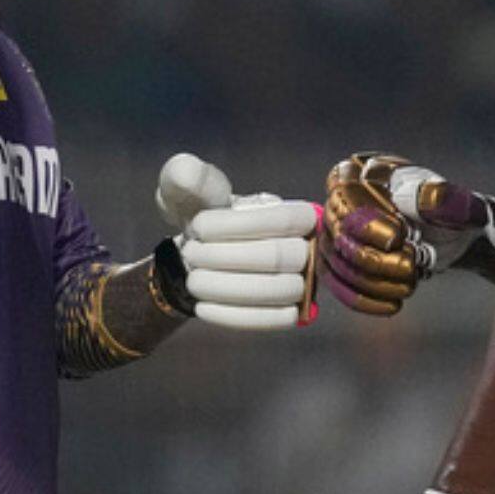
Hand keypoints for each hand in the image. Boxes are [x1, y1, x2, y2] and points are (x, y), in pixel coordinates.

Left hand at [155, 153, 320, 329]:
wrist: (200, 262)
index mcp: (298, 213)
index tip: (197, 226)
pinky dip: (234, 315)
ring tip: (193, 280)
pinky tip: (200, 306)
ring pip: (280, 291)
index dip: (238, 225)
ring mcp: (304, 284)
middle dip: (227, 257)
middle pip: (282, 256)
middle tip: (191, 255)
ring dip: (228, 287)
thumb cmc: (203, 221)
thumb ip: (184, 178)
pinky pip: (274, 320)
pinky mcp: (290, 314)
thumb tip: (186, 173)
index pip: (284, 218)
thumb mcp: (189, 194)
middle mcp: (310, 248)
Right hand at [321, 153, 494, 315]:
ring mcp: (337, 231)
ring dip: (374, 283)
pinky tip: (393, 305)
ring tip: (410, 285)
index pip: (345, 196)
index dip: (366, 223)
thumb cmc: (454, 213)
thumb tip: (424, 198)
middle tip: (411, 267)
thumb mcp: (456, 202)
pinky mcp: (340, 260)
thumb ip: (444, 199)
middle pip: (339, 235)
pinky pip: (337, 284)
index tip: (399, 238)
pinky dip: (364, 300)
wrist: (456, 235)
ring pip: (337, 263)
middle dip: (376, 260)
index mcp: (365, 172)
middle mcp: (343, 199)